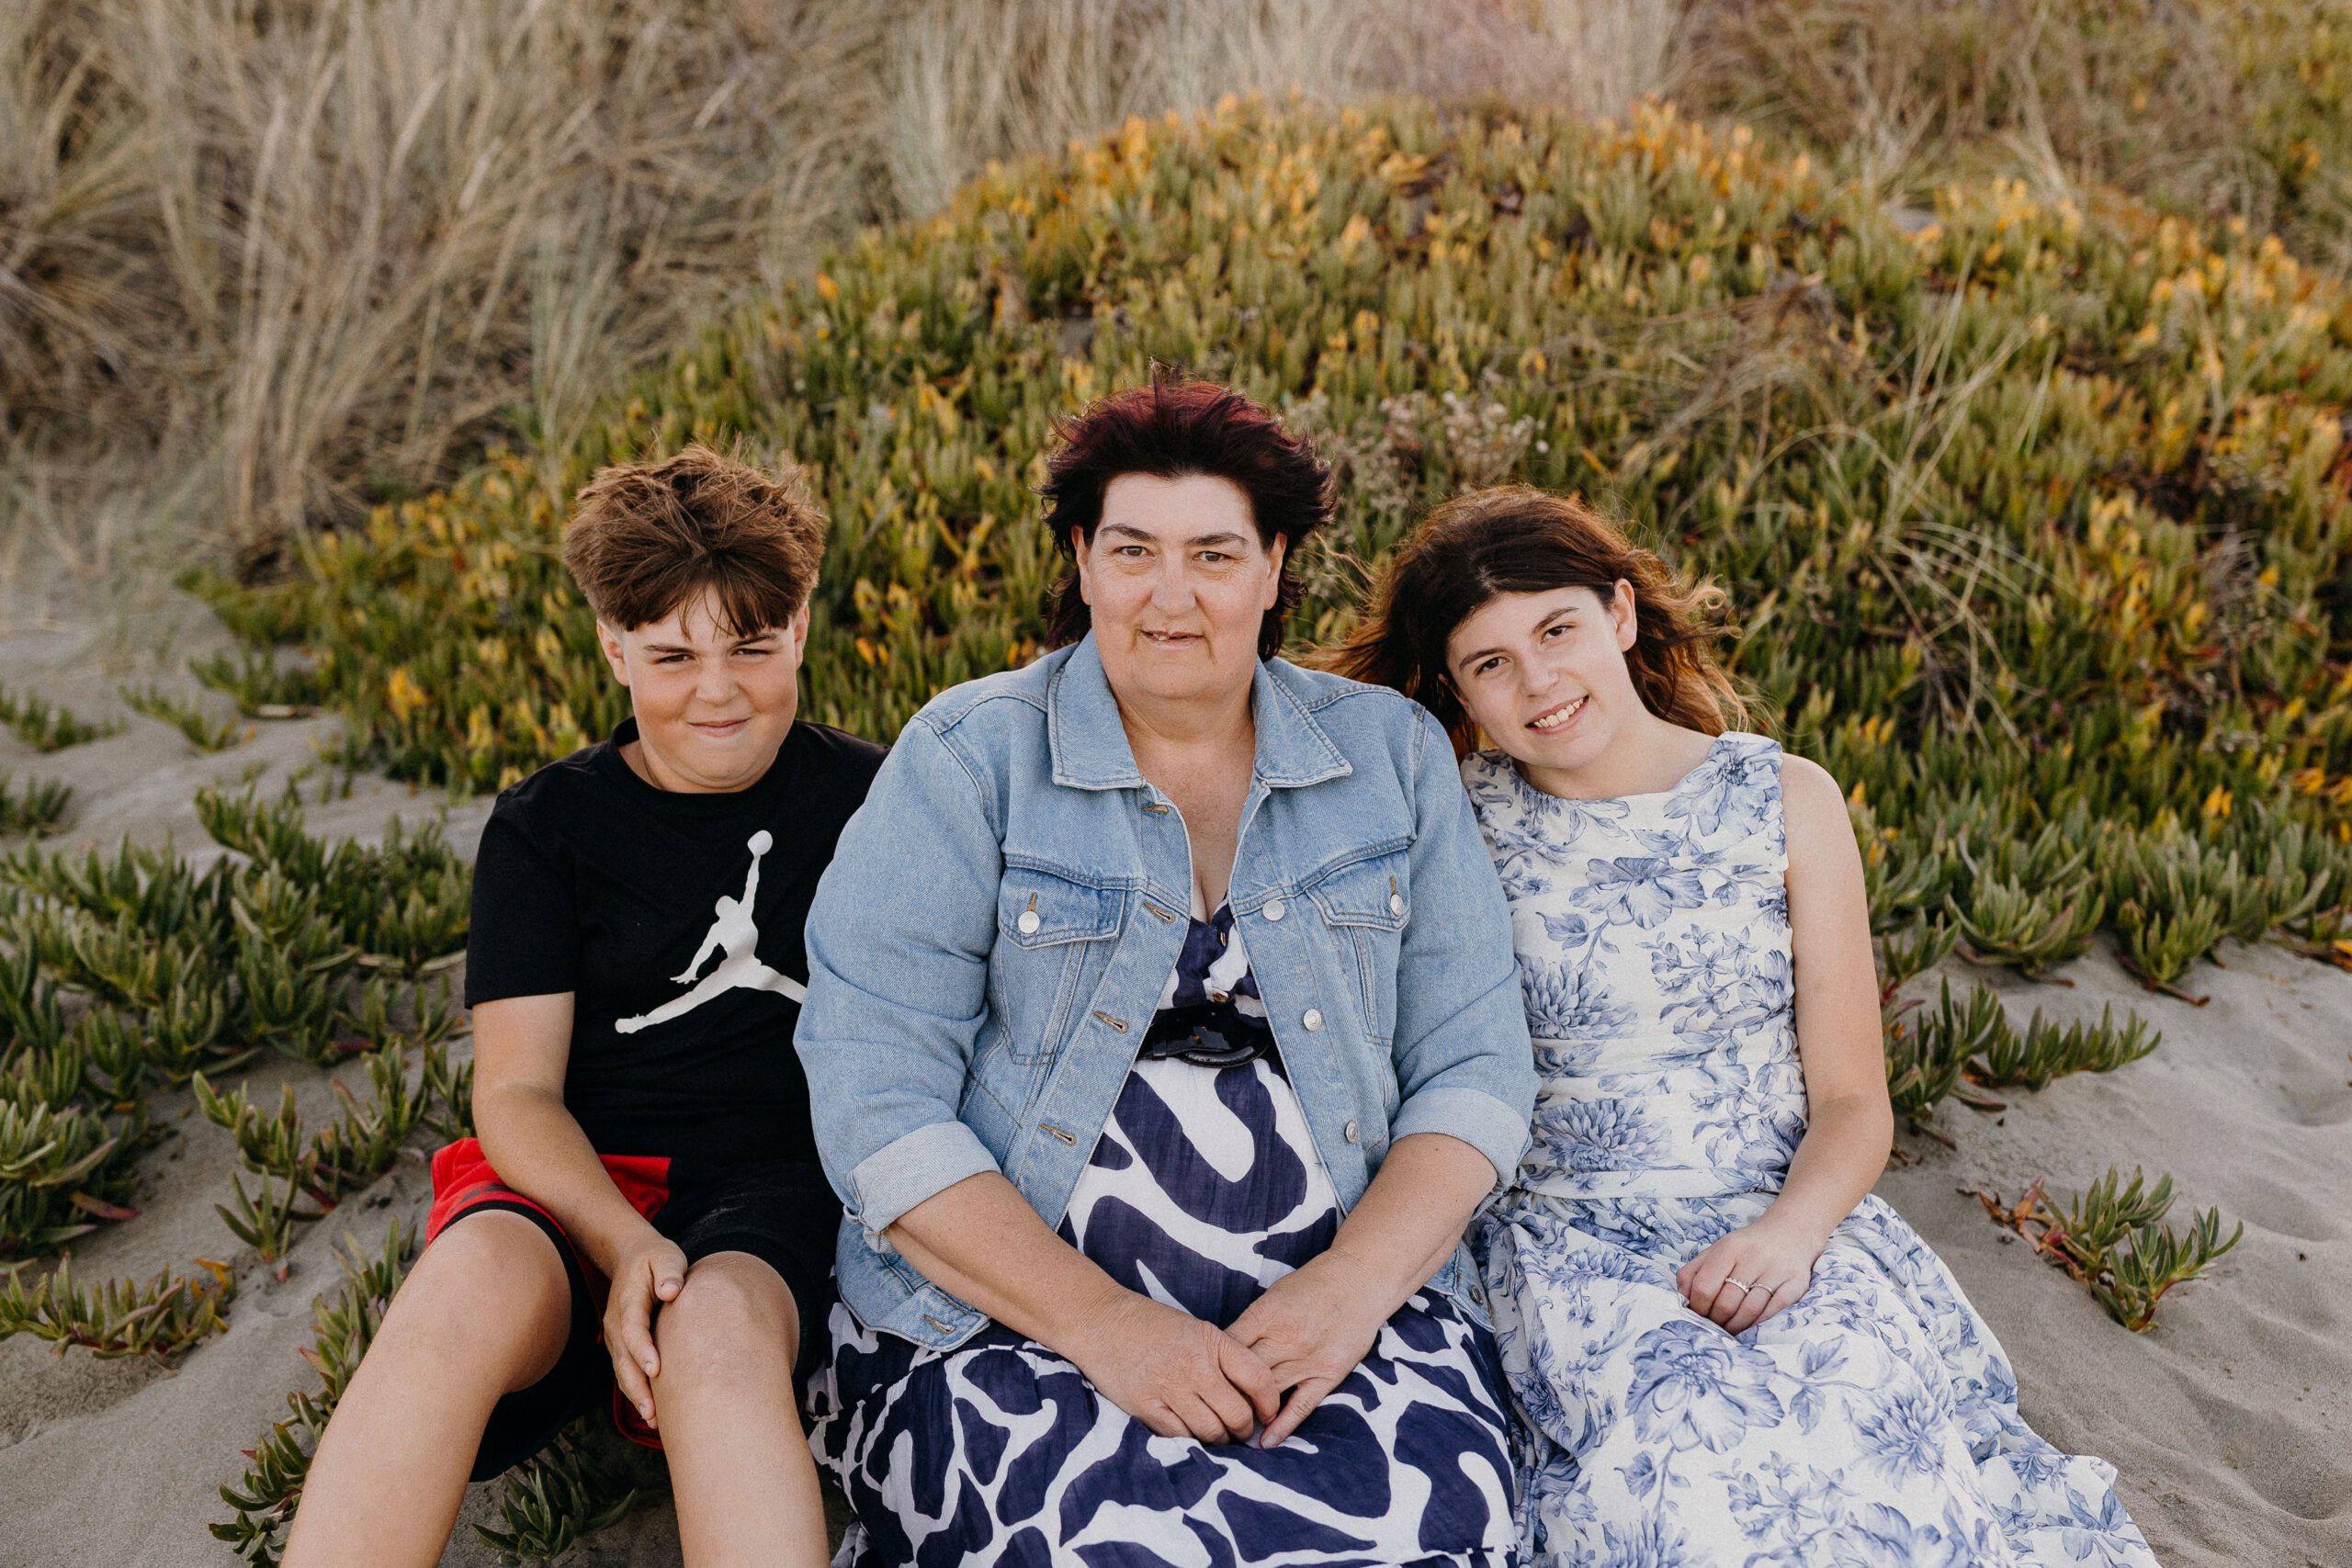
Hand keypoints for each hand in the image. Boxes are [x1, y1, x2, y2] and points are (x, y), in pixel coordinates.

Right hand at [603, 1228, 689, 1426]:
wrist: (631, 1257)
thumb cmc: (655, 1259)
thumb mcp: (665, 1256)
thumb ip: (669, 1272)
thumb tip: (671, 1291)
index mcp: (628, 1301)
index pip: (632, 1329)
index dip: (642, 1350)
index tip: (656, 1369)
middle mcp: (616, 1323)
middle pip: (623, 1359)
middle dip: (636, 1386)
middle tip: (653, 1412)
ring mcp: (616, 1337)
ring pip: (622, 1371)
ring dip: (635, 1396)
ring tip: (654, 1422)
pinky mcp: (622, 1346)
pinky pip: (626, 1372)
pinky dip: (636, 1393)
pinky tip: (653, 1414)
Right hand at [1064, 1290, 1279, 1444]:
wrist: (1100, 1320)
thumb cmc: (1150, 1325)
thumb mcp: (1195, 1329)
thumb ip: (1222, 1358)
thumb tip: (1249, 1396)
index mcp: (1212, 1341)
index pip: (1258, 1379)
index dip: (1270, 1403)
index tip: (1268, 1414)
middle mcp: (1195, 1365)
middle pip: (1237, 1414)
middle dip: (1244, 1430)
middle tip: (1241, 1432)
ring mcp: (1169, 1387)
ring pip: (1211, 1432)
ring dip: (1219, 1440)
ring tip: (1217, 1437)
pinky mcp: (1145, 1406)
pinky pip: (1179, 1437)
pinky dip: (1190, 1441)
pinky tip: (1191, 1436)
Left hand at [1226, 1257, 1391, 1446]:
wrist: (1359, 1281)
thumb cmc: (1313, 1285)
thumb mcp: (1274, 1294)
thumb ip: (1252, 1323)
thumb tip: (1224, 1349)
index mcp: (1266, 1314)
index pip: (1228, 1347)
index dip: (1211, 1366)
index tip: (1201, 1380)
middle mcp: (1284, 1338)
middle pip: (1244, 1374)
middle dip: (1225, 1392)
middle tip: (1209, 1410)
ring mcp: (1307, 1358)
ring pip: (1268, 1392)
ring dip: (1249, 1411)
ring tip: (1230, 1428)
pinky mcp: (1328, 1374)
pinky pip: (1301, 1405)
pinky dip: (1282, 1425)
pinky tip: (1265, 1441)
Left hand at [1676, 1218, 1824, 1335]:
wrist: (1790, 1232)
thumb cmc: (1747, 1247)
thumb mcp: (1716, 1250)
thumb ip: (1694, 1271)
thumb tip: (1682, 1297)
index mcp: (1730, 1248)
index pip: (1705, 1285)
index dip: (1697, 1306)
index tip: (1697, 1314)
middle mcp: (1754, 1257)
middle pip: (1727, 1302)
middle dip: (1716, 1320)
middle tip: (1714, 1326)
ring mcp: (1777, 1271)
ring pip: (1750, 1311)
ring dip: (1735, 1327)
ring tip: (1729, 1329)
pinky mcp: (1796, 1284)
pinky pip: (1774, 1313)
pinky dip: (1758, 1324)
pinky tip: (1750, 1326)